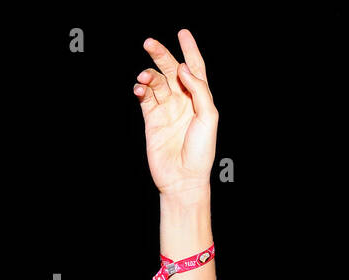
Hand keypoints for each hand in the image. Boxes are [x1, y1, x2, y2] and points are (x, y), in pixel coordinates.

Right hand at [135, 30, 216, 197]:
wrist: (183, 177)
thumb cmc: (201, 151)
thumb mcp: (209, 118)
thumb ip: (199, 90)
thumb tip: (183, 68)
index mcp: (200, 100)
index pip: (195, 70)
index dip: (190, 50)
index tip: (182, 33)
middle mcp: (183, 102)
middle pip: (171, 71)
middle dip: (161, 55)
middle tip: (149, 43)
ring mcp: (166, 110)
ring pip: (155, 82)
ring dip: (149, 76)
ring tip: (144, 78)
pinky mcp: (151, 119)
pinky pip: (144, 97)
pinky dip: (140, 89)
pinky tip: (139, 89)